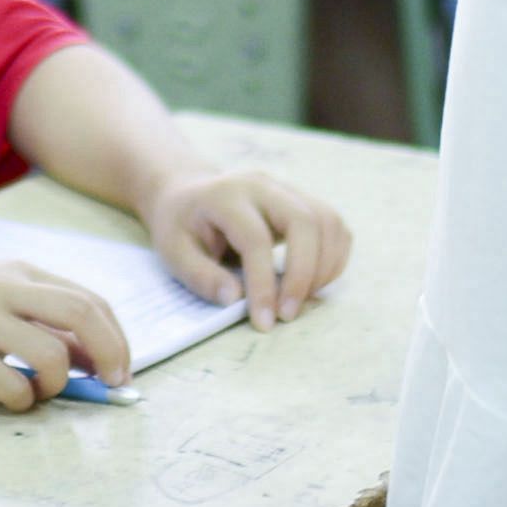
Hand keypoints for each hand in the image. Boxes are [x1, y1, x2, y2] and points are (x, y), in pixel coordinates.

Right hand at [0, 263, 131, 408]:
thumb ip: (32, 317)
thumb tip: (87, 359)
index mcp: (15, 271)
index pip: (88, 299)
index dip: (116, 338)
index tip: (119, 370)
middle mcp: (1, 287)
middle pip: (83, 314)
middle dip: (112, 354)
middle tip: (112, 386)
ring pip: (52, 354)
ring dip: (58, 385)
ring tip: (39, 393)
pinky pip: (11, 385)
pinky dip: (21, 401)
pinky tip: (7, 399)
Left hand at [144, 164, 349, 327]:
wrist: (189, 194)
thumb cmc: (181, 226)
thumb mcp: (172, 251)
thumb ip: (200, 276)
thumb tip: (234, 299)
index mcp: (226, 194)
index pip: (256, 238)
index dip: (263, 283)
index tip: (264, 322)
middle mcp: (262, 185)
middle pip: (303, 222)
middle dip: (303, 274)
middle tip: (288, 315)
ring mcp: (287, 189)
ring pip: (327, 222)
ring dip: (323, 268)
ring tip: (299, 302)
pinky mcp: (304, 201)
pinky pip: (334, 228)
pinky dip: (333, 258)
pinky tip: (312, 284)